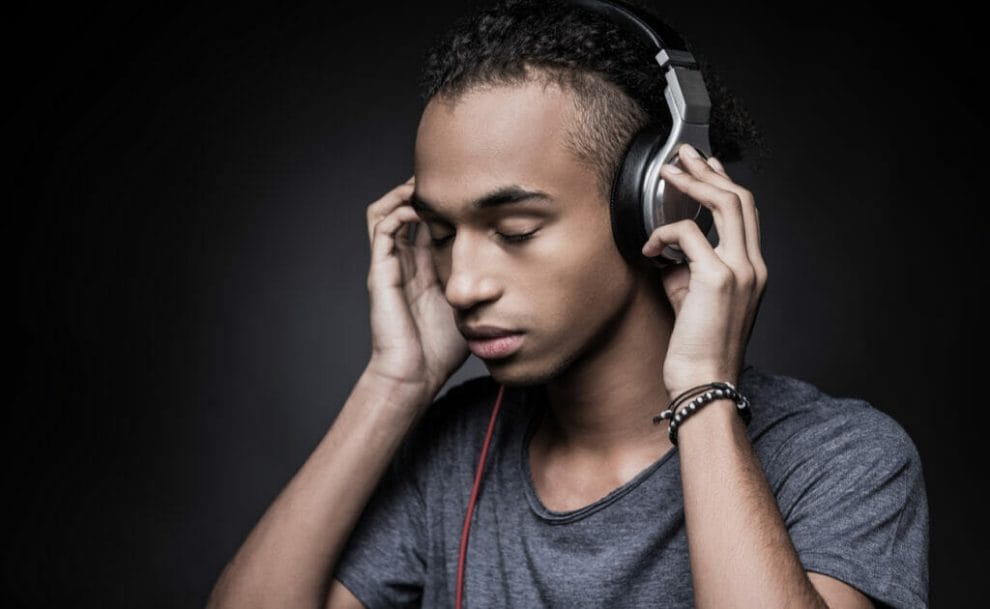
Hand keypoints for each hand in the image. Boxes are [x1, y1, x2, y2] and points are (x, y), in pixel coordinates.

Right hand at [364, 175, 469, 397]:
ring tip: (426, 184)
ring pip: (385, 212)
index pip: (428, 224)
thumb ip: (488, 287)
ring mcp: (390, 265)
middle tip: (447, 176)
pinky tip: (418, 208)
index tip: (468, 190)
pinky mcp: (381, 272)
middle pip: (404, 210)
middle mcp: (405, 262)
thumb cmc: (442, 350)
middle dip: (422, 190)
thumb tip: (514, 272)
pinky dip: (397, 211)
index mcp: (425, 268)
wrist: (415, 375)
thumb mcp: (475, 306)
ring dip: (404, 194)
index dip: (443, 204)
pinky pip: (381, 228)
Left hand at [641, 143, 768, 397]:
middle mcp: (753, 265)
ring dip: (694, 182)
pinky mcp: (717, 278)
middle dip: (710, 171)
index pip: (747, 213)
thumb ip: (686, 267)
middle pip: (740, 199)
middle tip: (685, 155)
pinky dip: (663, 235)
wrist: (703, 381)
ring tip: (669, 171)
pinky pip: (688, 234)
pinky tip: (648, 248)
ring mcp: (740, 270)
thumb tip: (664, 247)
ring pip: (725, 204)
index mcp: (753, 270)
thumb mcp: (693, 298)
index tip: (708, 167)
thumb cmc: (696, 347)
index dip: (726, 184)